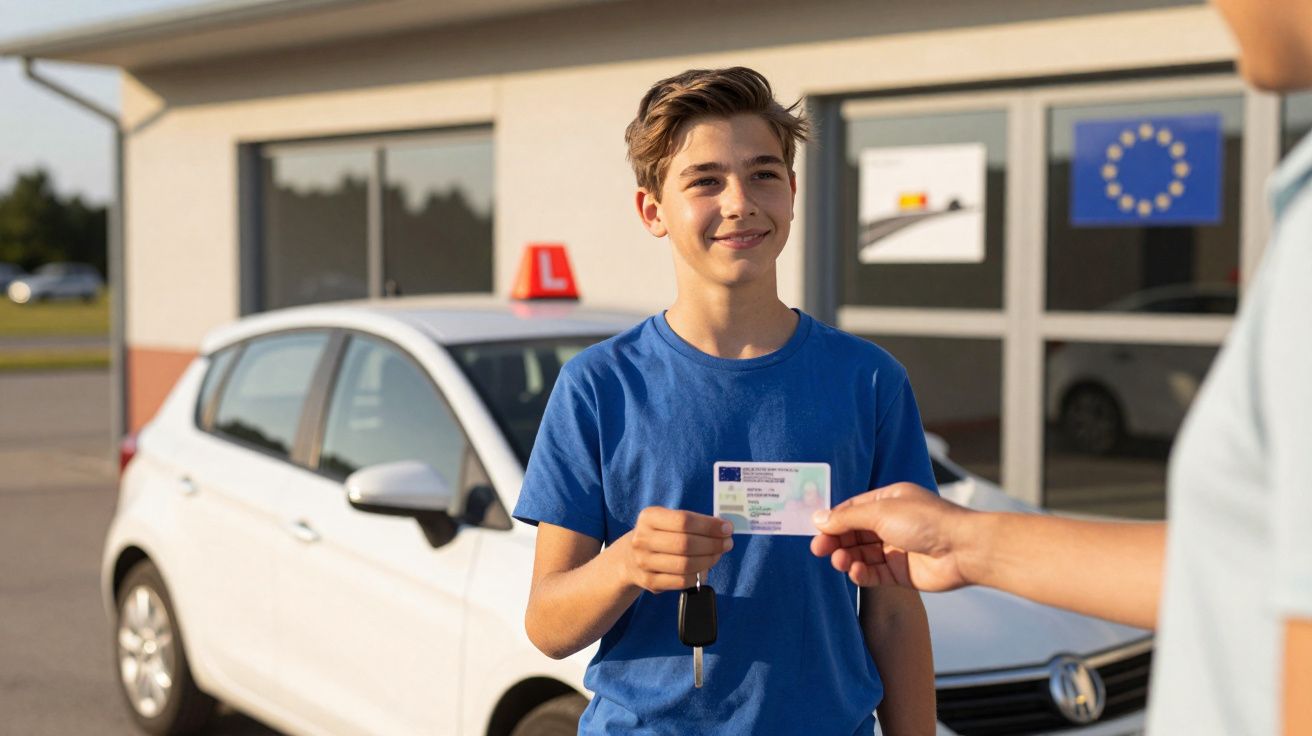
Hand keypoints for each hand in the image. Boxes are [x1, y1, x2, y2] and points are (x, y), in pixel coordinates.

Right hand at [622, 507, 733, 592]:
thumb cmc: (659, 535)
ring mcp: (644, 562)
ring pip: (685, 564)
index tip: (727, 528)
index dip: (709, 525)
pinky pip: (681, 581)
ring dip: (708, 560)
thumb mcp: (667, 520)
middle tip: (727, 543)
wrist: (629, 559)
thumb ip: (693, 522)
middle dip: (712, 544)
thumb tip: (724, 528)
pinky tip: (704, 568)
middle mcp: (642, 539)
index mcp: (649, 517)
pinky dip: (697, 575)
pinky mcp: (650, 582)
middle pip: (685, 543)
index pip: (684, 520)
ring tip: (718, 554)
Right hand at [810, 482, 971, 591]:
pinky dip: (861, 573)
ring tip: (840, 561)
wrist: (964, 549)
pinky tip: (855, 571)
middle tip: (819, 549)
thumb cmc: (927, 521)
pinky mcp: (901, 572)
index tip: (814, 530)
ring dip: (847, 557)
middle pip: (854, 533)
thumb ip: (847, 517)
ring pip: (862, 554)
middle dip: (836, 541)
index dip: (833, 520)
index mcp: (889, 502)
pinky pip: (873, 573)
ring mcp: (896, 549)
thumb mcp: (881, 512)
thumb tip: (818, 518)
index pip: (852, 510)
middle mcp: (892, 524)